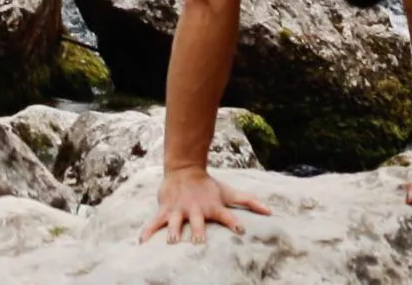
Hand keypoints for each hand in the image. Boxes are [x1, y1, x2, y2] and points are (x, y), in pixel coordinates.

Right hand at [141, 167, 271, 244]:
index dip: (234, 222)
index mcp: (213, 206)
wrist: (184, 169)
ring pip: (176, 221)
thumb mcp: (228, 192)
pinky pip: (155, 222)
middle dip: (198, 230)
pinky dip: (148, 231)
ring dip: (174, 230)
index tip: (240, 230)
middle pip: (198, 221)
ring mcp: (179, 209)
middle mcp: (196, 209)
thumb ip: (248, 202)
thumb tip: (270, 212)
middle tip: (199, 241)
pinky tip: (141, 242)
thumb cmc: (209, 186)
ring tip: (172, 241)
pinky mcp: (165, 209)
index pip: (227, 214)